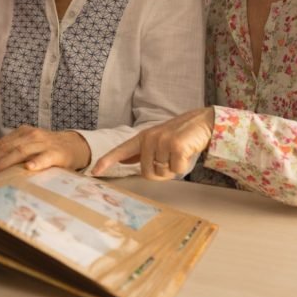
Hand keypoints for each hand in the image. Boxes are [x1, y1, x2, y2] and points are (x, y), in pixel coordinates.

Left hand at [0, 126, 89, 176]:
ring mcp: (44, 144)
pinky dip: (37, 162)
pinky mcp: (57, 153)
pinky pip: (46, 158)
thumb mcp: (23, 143)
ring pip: (22, 152)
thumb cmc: (46, 147)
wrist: (75, 145)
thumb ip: (2, 145)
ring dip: (6, 162)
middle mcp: (30, 136)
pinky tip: (29, 168)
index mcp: (20, 133)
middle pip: (7, 148)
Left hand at [92, 107, 214, 179]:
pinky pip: (176, 170)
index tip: (94, 172)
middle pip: (146, 173)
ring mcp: (162, 141)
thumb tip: (124, 160)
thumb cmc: (180, 135)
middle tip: (170, 160)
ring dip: (172, 169)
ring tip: (178, 154)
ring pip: (162, 173)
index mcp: (142, 138)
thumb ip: (140, 151)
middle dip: (160, 173)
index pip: (120, 150)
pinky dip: (183, 167)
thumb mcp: (157, 140)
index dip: (106, 161)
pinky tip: (186, 153)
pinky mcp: (175, 146)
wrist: (202, 122)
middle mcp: (149, 138)